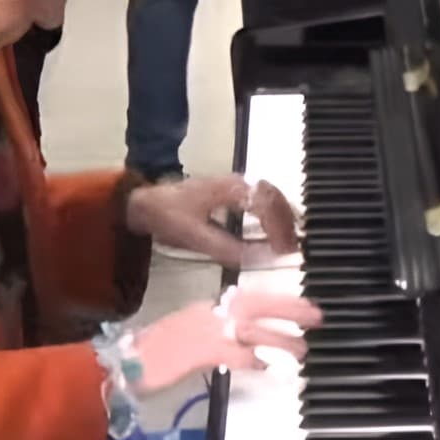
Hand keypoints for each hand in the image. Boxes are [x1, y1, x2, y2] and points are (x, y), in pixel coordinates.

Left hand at [125, 175, 299, 265]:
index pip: (267, 204)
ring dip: (284, 217)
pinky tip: (276, 230)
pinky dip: (274, 213)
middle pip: (275, 196)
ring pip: (271, 195)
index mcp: (230, 189)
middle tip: (293, 249)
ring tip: (289, 242)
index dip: (279, 228)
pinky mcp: (233, 192)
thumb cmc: (168, 216)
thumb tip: (259, 258)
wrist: (145, 202)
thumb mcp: (194, 236)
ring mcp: (236, 185)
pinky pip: (263, 198)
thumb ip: (226, 247)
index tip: (284, 250)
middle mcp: (238, 182)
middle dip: (287, 222)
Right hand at [132, 288, 324, 393]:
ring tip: (302, 349)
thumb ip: (217, 336)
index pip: (248, 297)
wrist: (124, 362)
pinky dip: (249, 358)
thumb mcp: (189, 337)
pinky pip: (230, 353)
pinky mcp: (196, 353)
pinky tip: (264, 366)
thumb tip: (248, 346)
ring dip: (278, 337)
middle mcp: (207, 315)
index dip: (277, 300)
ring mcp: (202, 332)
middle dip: (288, 309)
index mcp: (205, 309)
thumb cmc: (153, 354)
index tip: (302, 304)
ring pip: (249, 328)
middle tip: (317, 316)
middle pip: (255, 304)